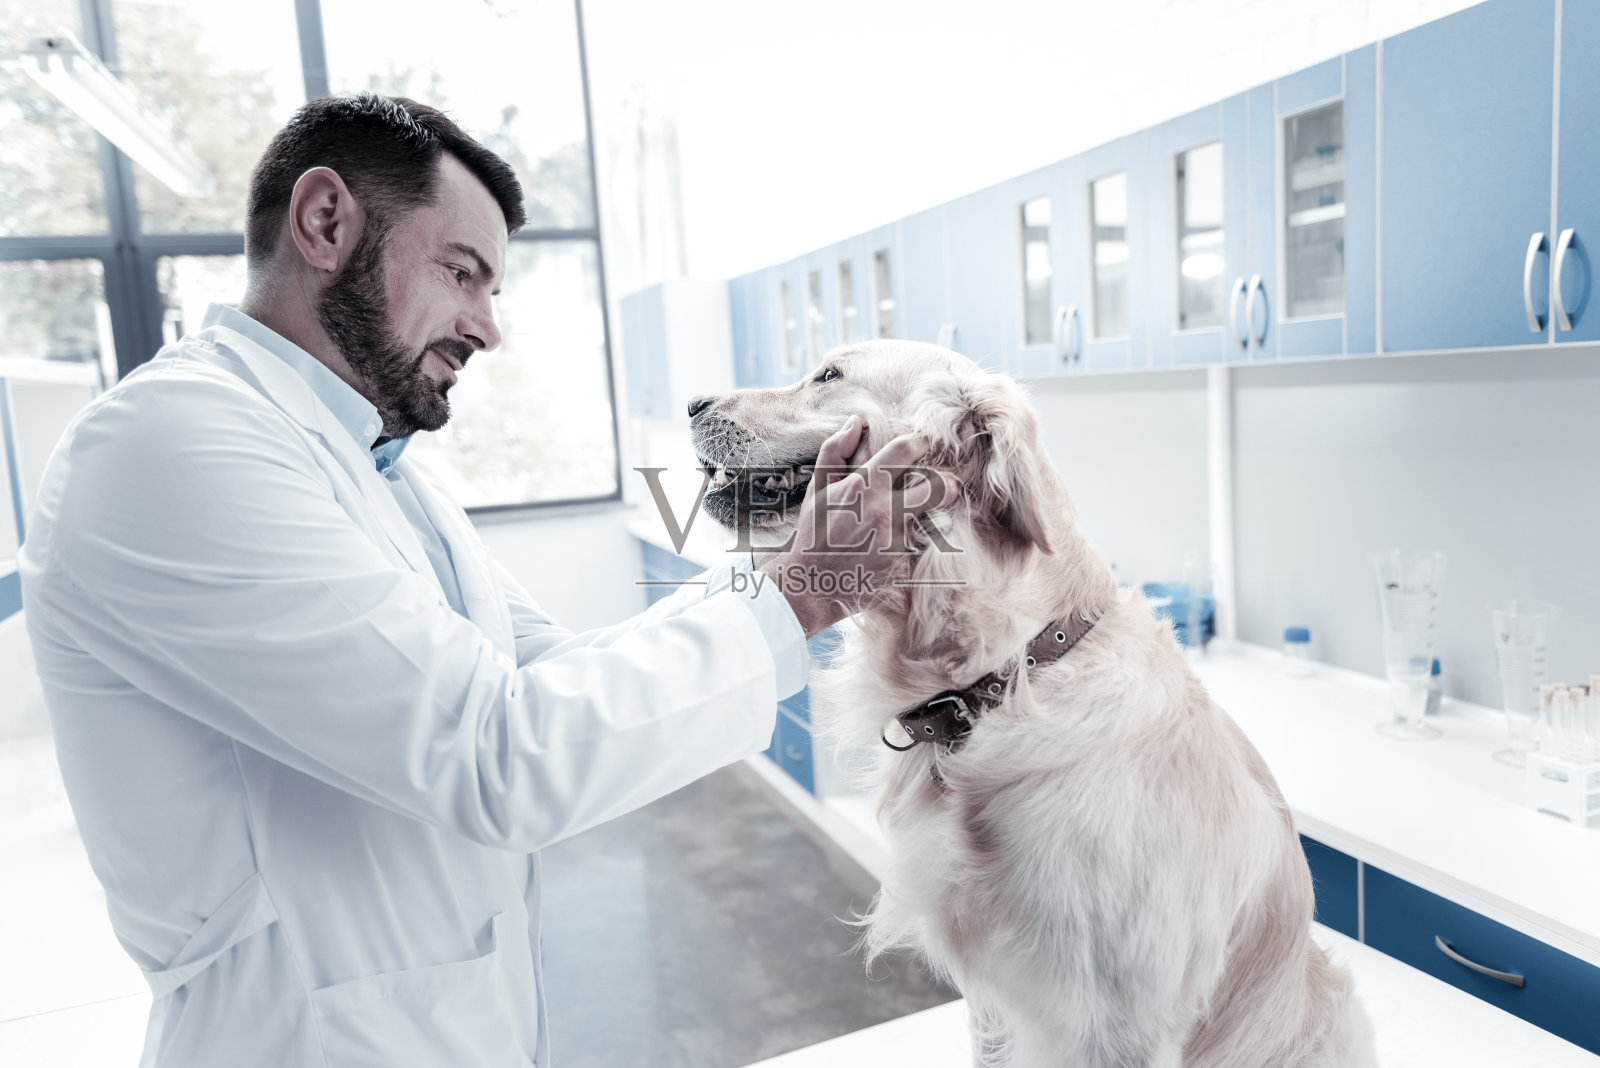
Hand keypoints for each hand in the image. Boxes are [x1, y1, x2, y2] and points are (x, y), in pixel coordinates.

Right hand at [758, 416, 947, 636]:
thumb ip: (834, 451)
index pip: (905, 451)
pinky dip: (918, 544)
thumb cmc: (814, 533)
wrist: (811, 584)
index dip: (920, 443)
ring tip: (922, 519)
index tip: (924, 445)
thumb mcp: (817, 490)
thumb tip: (857, 421)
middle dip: (948, 485)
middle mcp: (884, 511)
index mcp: (864, 486)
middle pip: (938, 488)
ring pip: (933, 518)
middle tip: (947, 485)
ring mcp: (896, 540)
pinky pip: (921, 547)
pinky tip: (903, 547)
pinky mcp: (902, 565)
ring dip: (931, 517)